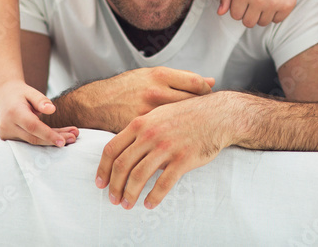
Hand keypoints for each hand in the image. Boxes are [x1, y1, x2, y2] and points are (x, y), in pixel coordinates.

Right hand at [0, 79, 78, 145]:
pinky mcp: (9, 138)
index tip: (63, 141)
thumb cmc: (19, 92)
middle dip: (54, 139)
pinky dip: (44, 139)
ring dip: (52, 140)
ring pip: (33, 140)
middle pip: (34, 137)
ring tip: (71, 136)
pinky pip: (29, 140)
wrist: (3, 94)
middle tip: (73, 137)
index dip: (48, 135)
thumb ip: (41, 100)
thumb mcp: (31, 91)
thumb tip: (52, 109)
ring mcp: (6, 134)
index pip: (33, 126)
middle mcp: (7, 125)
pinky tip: (58, 136)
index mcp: (13, 112)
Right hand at [74, 67, 215, 133]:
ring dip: (190, 125)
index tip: (208, 97)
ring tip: (193, 127)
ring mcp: (149, 112)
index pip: (196, 83)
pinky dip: (174, 137)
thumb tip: (210, 81)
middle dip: (201, 110)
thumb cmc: (127, 87)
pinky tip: (178, 138)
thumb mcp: (151, 74)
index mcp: (160, 76)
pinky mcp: (142, 130)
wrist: (97, 103)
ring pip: (181, 121)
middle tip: (204, 116)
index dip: (206, 92)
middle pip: (192, 102)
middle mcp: (156, 92)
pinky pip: (165, 135)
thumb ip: (181, 77)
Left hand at [95, 93, 231, 209]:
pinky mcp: (183, 159)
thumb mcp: (159, 114)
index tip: (100, 183)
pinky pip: (163, 184)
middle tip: (114, 199)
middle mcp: (150, 135)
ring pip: (139, 176)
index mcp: (141, 123)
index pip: (112, 149)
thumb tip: (125, 150)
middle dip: (115, 187)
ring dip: (130, 194)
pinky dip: (153, 197)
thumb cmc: (187, 114)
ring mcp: (166, 147)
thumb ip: (140, 129)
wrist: (217, 115)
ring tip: (128, 204)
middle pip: (122, 166)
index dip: (103, 169)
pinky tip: (150, 204)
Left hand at [217, 0, 304, 26]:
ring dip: (263, 15)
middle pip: (248, 23)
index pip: (235, 15)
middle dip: (249, 14)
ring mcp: (274, 4)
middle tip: (255, 1)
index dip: (239, 8)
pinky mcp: (287, 6)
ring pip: (262, 23)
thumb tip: (220, 12)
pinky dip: (275, 14)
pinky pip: (276, 21)